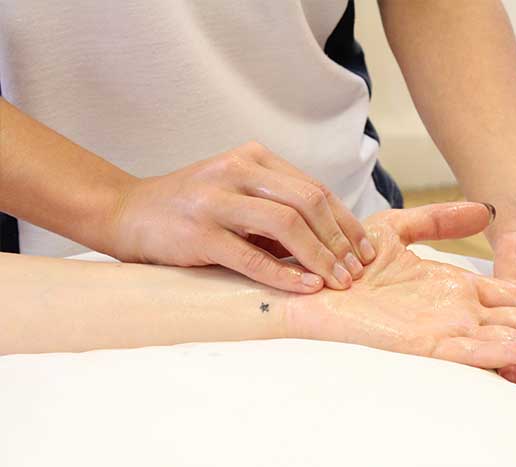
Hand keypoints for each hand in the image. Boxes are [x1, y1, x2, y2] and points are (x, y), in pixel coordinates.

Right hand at [112, 141, 375, 292]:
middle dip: (340, 240)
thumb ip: (278, 208)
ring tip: (338, 281)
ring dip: (320, 257)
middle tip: (356, 270)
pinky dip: (284, 273)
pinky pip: (252, 256)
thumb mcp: (238, 194)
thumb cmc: (191, 208)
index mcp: (253, 158)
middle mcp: (237, 171)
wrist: (127, 213)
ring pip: (287, 224)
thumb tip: (332, 242)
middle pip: (308, 202)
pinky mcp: (200, 233)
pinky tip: (306, 287)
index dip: (346, 222)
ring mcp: (216, 200)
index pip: (315, 189)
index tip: (364, 250)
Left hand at [286, 203, 515, 370]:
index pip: (514, 299)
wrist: (310, 278)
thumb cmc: (347, 257)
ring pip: (509, 341)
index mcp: (455, 288)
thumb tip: (482, 208)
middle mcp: (458, 312)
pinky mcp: (429, 343)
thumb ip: (439, 219)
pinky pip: (479, 352)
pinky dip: (512, 356)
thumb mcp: (398, 228)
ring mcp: (446, 329)